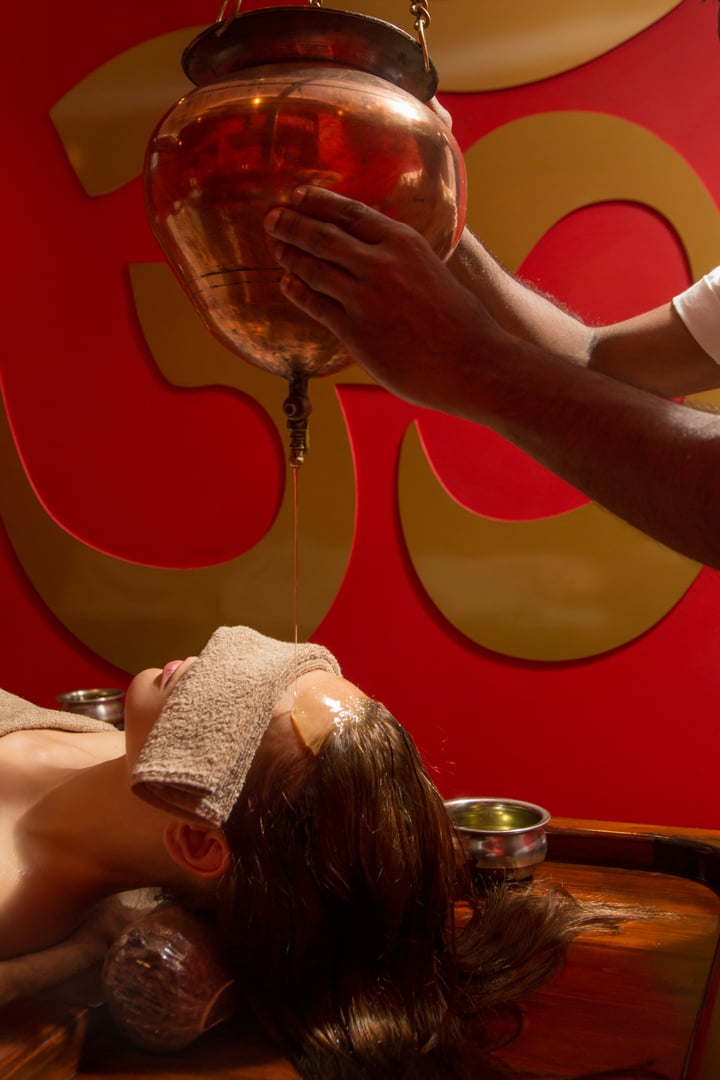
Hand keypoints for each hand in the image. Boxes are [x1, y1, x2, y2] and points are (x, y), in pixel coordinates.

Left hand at [264, 186, 498, 415]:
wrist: (473, 363)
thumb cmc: (461, 322)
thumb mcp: (433, 270)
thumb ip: (402, 257)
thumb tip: (375, 252)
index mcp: (403, 242)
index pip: (349, 212)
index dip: (318, 202)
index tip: (298, 195)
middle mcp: (380, 264)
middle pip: (322, 236)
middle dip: (292, 225)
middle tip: (273, 218)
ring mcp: (365, 298)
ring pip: (313, 269)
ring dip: (290, 256)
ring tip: (276, 248)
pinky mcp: (355, 332)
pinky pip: (316, 305)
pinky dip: (297, 291)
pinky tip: (287, 284)